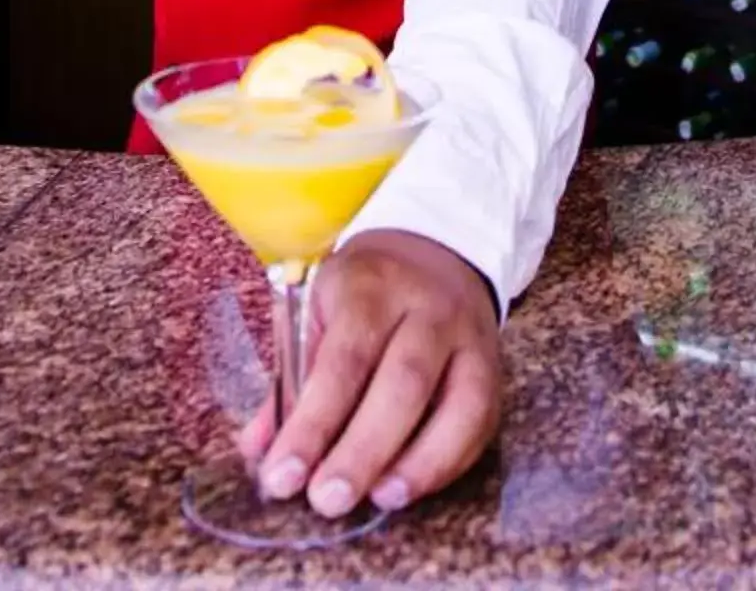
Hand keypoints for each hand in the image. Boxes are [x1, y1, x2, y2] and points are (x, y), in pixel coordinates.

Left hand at [242, 229, 500, 517]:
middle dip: (363, 451)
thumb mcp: (317, 312)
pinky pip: (481, 422)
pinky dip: (448, 464)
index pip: (343, 360)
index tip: (282, 476)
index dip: (313, 424)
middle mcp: (429, 310)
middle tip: (326, 501)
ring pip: (457, 405)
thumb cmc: (362, 294)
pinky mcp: (495, 369)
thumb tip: (259, 451)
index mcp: (371, 288)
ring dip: (418, 464)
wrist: (434, 253)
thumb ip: (291, 380)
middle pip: (403, 384)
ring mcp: (470, 339)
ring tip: (378, 502)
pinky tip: (410, 490)